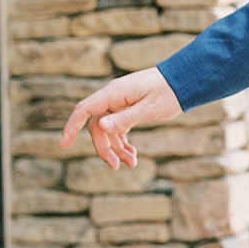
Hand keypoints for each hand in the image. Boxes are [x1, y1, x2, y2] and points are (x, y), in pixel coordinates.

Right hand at [60, 67, 182, 168]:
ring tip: (132, 164)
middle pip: (97, 126)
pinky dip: (124, 142)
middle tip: (117, 166)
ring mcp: (120, 103)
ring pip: (108, 130)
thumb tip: (100, 127)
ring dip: (117, 149)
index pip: (84, 110)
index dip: (71, 127)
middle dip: (105, 148)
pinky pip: (119, 128)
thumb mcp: (148, 109)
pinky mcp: (128, 110)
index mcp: (114, 93)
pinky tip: (132, 155)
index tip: (63, 145)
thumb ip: (124, 118)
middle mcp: (113, 98)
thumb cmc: (168, 93)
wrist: (185, 81)